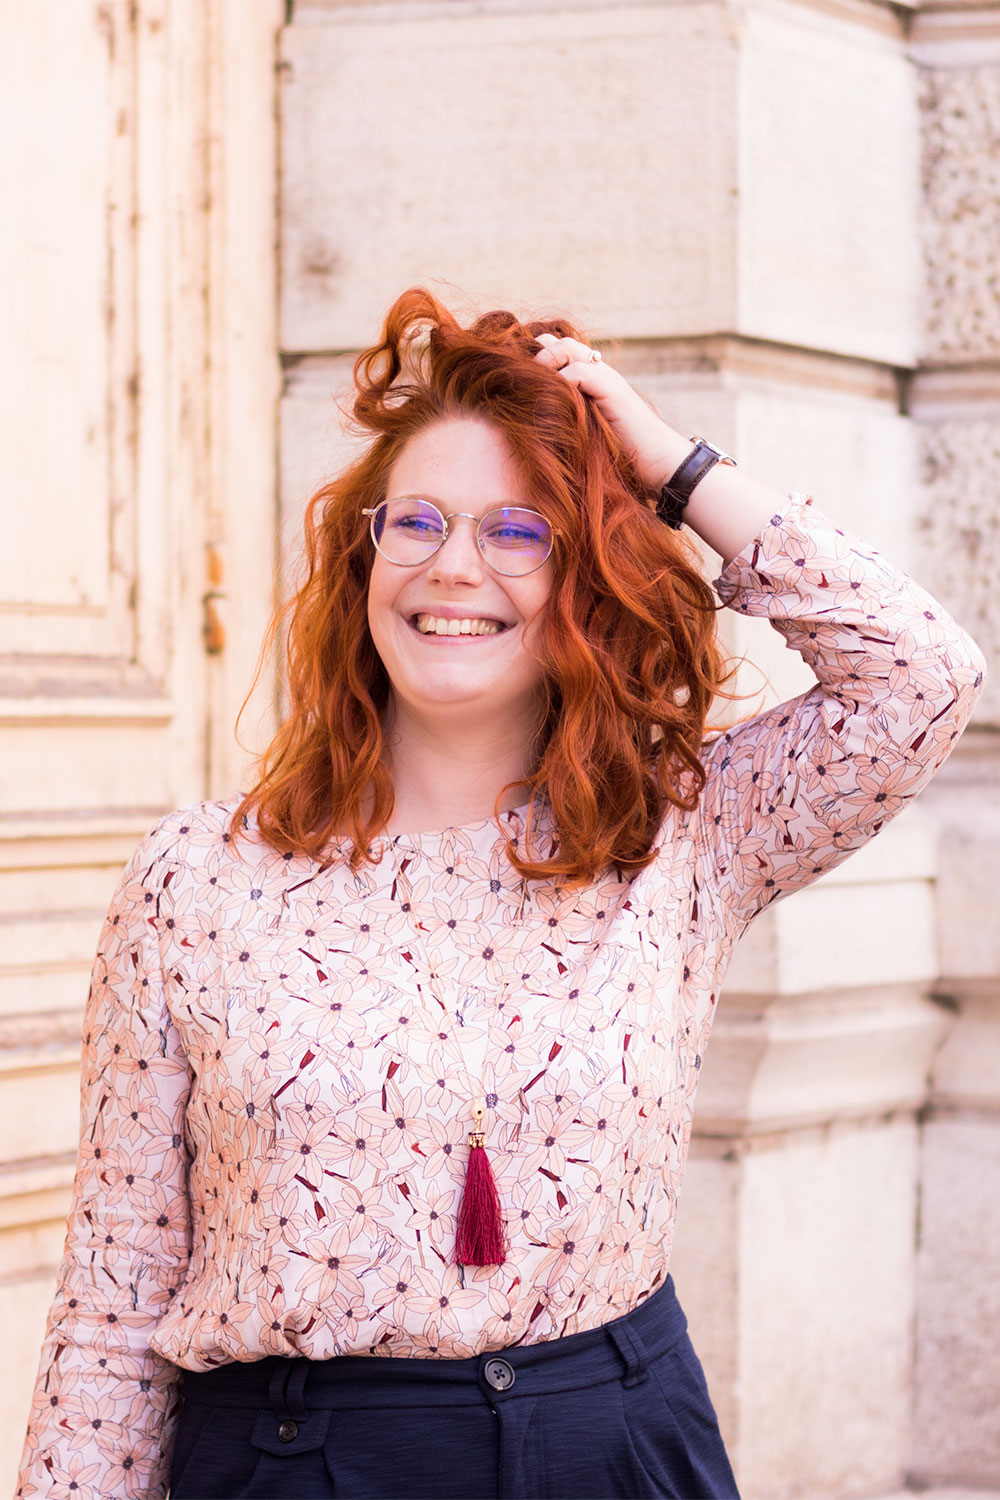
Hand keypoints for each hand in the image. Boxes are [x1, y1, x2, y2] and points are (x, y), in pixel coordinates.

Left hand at [532, 333, 688, 491]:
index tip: (518, 377)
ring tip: (532, 385)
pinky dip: (561, 381)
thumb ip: (566, 421)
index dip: (537, 358)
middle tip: (519, 377)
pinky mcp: (613, 390)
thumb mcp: (586, 436)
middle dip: (536, 354)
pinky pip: (578, 372)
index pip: (559, 352)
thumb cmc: (624, 457)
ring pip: (567, 349)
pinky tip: (553, 403)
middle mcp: (599, 373)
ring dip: (545, 362)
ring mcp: (607, 379)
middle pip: (560, 342)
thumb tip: (533, 423)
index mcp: (591, 381)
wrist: (660, 463)